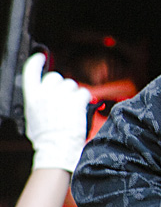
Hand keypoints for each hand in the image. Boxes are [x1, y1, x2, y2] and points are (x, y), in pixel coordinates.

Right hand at [22, 52, 89, 172]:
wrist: (57, 148)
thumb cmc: (45, 138)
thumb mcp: (31, 118)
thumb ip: (36, 103)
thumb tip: (42, 96)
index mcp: (32, 98)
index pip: (30, 71)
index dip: (36, 61)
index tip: (41, 57)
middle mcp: (45, 94)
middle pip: (55, 77)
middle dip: (61, 86)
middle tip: (63, 99)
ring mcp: (61, 96)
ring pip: (71, 84)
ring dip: (73, 94)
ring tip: (71, 109)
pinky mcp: (76, 100)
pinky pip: (83, 93)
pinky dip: (84, 100)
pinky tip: (80, 109)